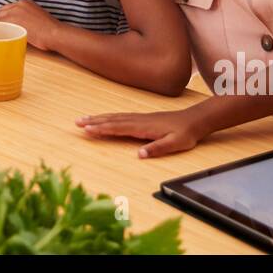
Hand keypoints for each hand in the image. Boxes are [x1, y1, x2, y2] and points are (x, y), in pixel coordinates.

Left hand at [0, 0, 60, 50]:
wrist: (53, 33)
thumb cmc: (49, 30)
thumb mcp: (37, 18)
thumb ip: (27, 18)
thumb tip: (21, 25)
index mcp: (25, 3)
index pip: (8, 8)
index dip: (4, 17)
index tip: (4, 24)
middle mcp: (18, 5)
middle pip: (1, 12)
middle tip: (0, 31)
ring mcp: (14, 12)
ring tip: (0, 36)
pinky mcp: (12, 20)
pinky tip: (1, 37)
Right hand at [75, 108, 209, 158]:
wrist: (195, 120)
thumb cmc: (185, 133)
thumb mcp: (175, 144)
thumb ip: (158, 148)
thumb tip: (139, 155)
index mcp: (144, 127)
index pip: (119, 128)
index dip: (102, 129)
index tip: (87, 129)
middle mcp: (139, 120)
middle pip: (112, 120)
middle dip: (94, 121)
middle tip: (77, 123)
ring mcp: (139, 118)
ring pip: (115, 117)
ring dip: (98, 118)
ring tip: (84, 119)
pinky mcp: (142, 118)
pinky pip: (121, 117)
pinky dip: (109, 118)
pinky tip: (104, 119)